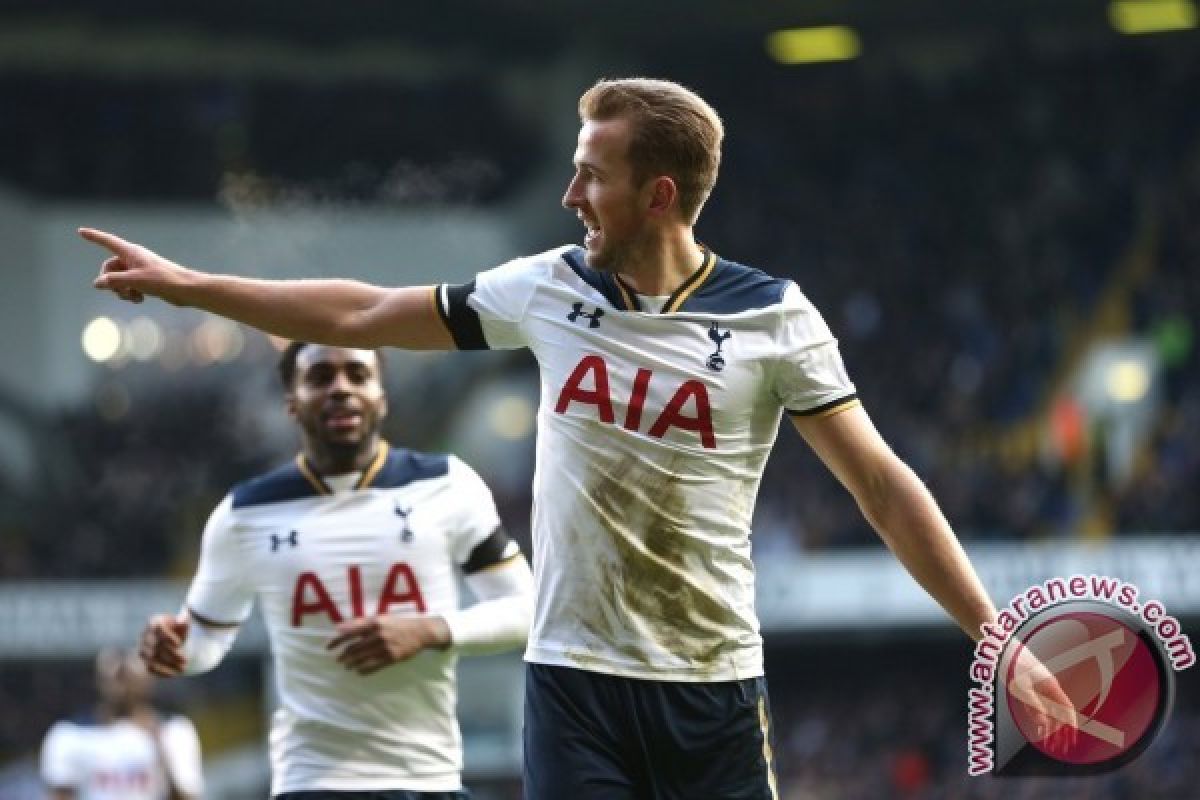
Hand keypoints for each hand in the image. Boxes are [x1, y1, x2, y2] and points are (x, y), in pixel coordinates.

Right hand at [80, 227, 192, 304]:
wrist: (185, 289)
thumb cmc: (163, 280)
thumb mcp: (134, 281)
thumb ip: (113, 281)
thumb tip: (98, 283)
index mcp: (131, 252)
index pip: (107, 241)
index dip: (94, 237)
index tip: (81, 231)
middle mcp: (134, 258)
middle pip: (109, 268)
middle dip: (110, 281)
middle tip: (119, 290)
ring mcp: (140, 270)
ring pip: (119, 280)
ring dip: (121, 290)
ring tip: (133, 297)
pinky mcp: (146, 280)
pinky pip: (129, 286)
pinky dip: (130, 294)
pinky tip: (140, 299)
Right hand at [140, 613, 189, 677]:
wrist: (170, 640)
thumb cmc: (177, 630)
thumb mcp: (183, 624)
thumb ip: (184, 621)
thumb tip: (184, 618)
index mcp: (154, 622)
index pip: (157, 628)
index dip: (167, 636)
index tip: (179, 644)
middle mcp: (145, 635)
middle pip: (155, 646)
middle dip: (172, 654)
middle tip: (186, 660)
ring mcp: (143, 648)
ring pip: (152, 659)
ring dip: (169, 665)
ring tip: (183, 668)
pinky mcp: (144, 660)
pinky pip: (150, 668)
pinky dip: (162, 672)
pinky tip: (174, 673)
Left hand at [327, 615, 450, 675]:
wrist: (419, 632)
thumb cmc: (397, 624)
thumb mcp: (380, 618)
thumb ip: (360, 623)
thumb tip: (339, 628)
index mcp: (374, 623)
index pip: (349, 632)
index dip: (336, 640)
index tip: (328, 647)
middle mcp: (378, 635)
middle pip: (354, 648)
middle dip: (343, 655)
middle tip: (338, 660)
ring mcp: (385, 647)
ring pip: (362, 658)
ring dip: (351, 664)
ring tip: (346, 666)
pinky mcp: (391, 658)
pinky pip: (373, 666)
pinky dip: (363, 670)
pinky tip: (358, 671)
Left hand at [1009, 645, 1079, 756]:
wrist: (1003, 650)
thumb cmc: (1013, 666)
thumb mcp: (1022, 689)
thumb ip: (1034, 706)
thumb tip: (1044, 724)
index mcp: (1051, 687)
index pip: (1067, 708)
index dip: (1071, 723)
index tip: (1073, 736)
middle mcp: (1048, 688)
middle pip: (1058, 712)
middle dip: (1060, 730)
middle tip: (1060, 746)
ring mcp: (1039, 688)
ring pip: (1048, 711)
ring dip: (1049, 726)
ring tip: (1049, 742)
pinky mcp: (1030, 688)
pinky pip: (1038, 706)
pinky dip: (1039, 718)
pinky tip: (1039, 729)